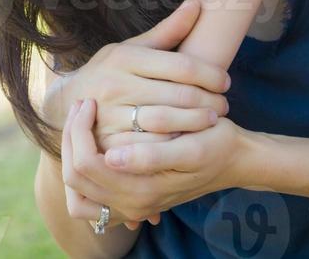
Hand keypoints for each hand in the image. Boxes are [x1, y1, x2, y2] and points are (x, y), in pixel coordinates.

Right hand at [44, 0, 230, 154]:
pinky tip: (190, 141)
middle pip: (178, 96)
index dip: (210, 74)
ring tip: (214, 121)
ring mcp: (110, 117)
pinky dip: (174, 146)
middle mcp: (117, 85)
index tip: (226, 81)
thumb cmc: (110, 72)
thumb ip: (168, 30)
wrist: (66, 104)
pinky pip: (150, 148)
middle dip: (209, 101)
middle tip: (225, 106)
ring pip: (167, 123)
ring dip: (197, 124)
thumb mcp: (133, 48)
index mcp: (126, 58)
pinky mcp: (108, 145)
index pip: (181, 66)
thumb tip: (197, 3)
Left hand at [62, 96, 243, 229]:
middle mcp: (131, 205)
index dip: (80, 132)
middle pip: (76, 177)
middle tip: (81, 104)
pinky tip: (92, 140)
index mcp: (141, 193)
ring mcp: (130, 206)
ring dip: (74, 149)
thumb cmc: (216, 146)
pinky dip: (83, 170)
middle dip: (72, 137)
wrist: (236, 160)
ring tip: (82, 117)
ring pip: (78, 185)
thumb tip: (112, 157)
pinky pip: (89, 194)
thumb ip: (151, 158)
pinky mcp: (131, 199)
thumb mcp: (191, 150)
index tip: (88, 102)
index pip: (86, 165)